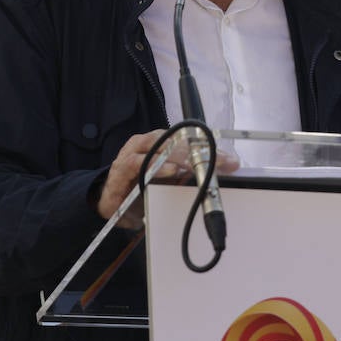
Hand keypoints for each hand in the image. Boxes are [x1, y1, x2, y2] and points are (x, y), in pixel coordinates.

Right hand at [95, 130, 238, 228]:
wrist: (111, 202)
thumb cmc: (142, 186)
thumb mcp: (170, 178)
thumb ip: (191, 172)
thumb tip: (223, 170)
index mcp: (158, 141)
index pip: (186, 139)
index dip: (208, 147)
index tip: (228, 160)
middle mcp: (145, 142)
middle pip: (175, 139)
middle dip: (199, 151)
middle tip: (219, 162)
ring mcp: (132, 153)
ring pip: (158, 147)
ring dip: (180, 156)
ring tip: (197, 165)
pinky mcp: (122, 169)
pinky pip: (140, 163)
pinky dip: (158, 166)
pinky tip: (172, 172)